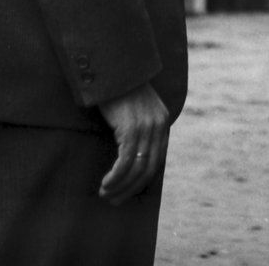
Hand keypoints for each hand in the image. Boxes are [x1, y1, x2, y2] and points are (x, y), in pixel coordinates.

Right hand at [97, 83, 169, 203]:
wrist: (113, 68)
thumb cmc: (119, 89)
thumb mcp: (136, 109)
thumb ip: (139, 127)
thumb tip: (132, 155)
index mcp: (162, 121)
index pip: (157, 160)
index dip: (142, 180)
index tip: (127, 191)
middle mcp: (158, 125)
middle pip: (149, 169)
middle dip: (131, 189)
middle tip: (115, 200)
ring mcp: (146, 127)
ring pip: (137, 168)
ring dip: (121, 186)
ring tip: (106, 193)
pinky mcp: (131, 128)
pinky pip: (126, 161)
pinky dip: (116, 177)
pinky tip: (106, 183)